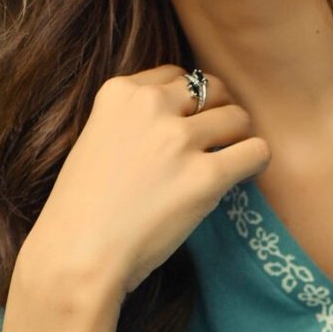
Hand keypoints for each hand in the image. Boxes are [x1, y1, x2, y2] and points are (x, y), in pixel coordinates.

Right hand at [24, 64, 268, 303]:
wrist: (77, 255)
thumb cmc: (80, 211)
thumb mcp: (96, 141)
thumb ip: (133, 122)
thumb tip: (178, 121)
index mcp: (119, 92)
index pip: (176, 76)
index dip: (188, 102)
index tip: (187, 125)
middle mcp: (151, 106)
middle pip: (211, 89)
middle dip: (218, 112)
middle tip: (215, 141)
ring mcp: (180, 139)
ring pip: (238, 117)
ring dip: (238, 138)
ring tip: (227, 161)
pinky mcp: (206, 176)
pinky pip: (256, 151)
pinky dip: (256, 161)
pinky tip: (244, 176)